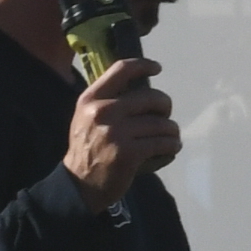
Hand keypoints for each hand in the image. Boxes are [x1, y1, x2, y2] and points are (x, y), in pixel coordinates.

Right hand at [63, 56, 181, 203]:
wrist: (78, 185)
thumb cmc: (87, 149)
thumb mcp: (86, 118)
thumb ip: (107, 100)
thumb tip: (140, 84)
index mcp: (91, 99)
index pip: (121, 70)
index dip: (143, 65)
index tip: (157, 68)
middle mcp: (103, 112)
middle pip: (151, 97)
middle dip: (165, 106)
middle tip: (164, 116)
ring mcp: (116, 133)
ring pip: (161, 123)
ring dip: (171, 131)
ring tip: (169, 137)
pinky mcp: (129, 153)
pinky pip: (163, 143)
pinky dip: (172, 145)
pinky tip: (170, 148)